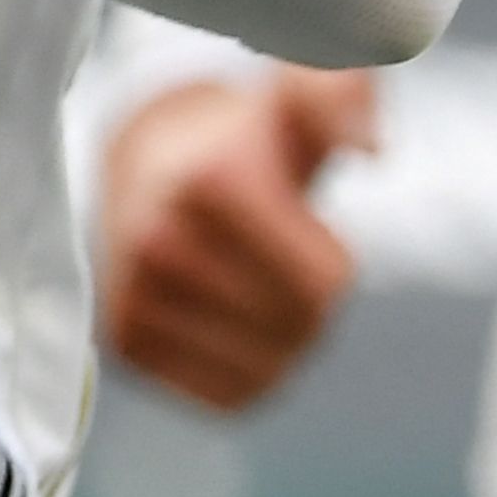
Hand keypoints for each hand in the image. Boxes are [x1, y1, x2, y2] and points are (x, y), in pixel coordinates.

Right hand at [99, 67, 375, 411]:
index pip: (324, 287)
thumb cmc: (243, 141)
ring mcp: (134, 295)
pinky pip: (229, 395)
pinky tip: (222, 319)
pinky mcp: (125, 343)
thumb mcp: (296, 103)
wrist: (146, 165)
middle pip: (300, 329)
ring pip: (268, 370)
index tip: (294, 221)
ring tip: (245, 283)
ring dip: (279, 340)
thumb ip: (342, 100)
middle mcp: (159, 242)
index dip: (329, 259)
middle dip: (309, 300)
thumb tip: (372, 147)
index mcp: (208, 182)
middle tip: (274, 256)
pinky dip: (245, 370)